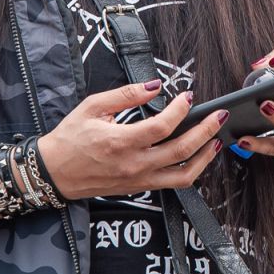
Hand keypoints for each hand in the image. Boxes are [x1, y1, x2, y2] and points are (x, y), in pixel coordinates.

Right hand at [35, 81, 227, 198]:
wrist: (53, 173)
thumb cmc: (70, 139)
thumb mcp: (92, 107)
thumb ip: (126, 95)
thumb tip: (154, 85)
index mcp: (120, 142)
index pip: (162, 126)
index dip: (181, 109)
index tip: (187, 95)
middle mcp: (134, 164)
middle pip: (182, 151)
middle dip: (206, 131)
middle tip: (219, 116)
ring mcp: (139, 179)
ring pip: (184, 175)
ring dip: (206, 157)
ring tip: (216, 139)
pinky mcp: (140, 187)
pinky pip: (173, 183)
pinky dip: (192, 170)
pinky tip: (198, 155)